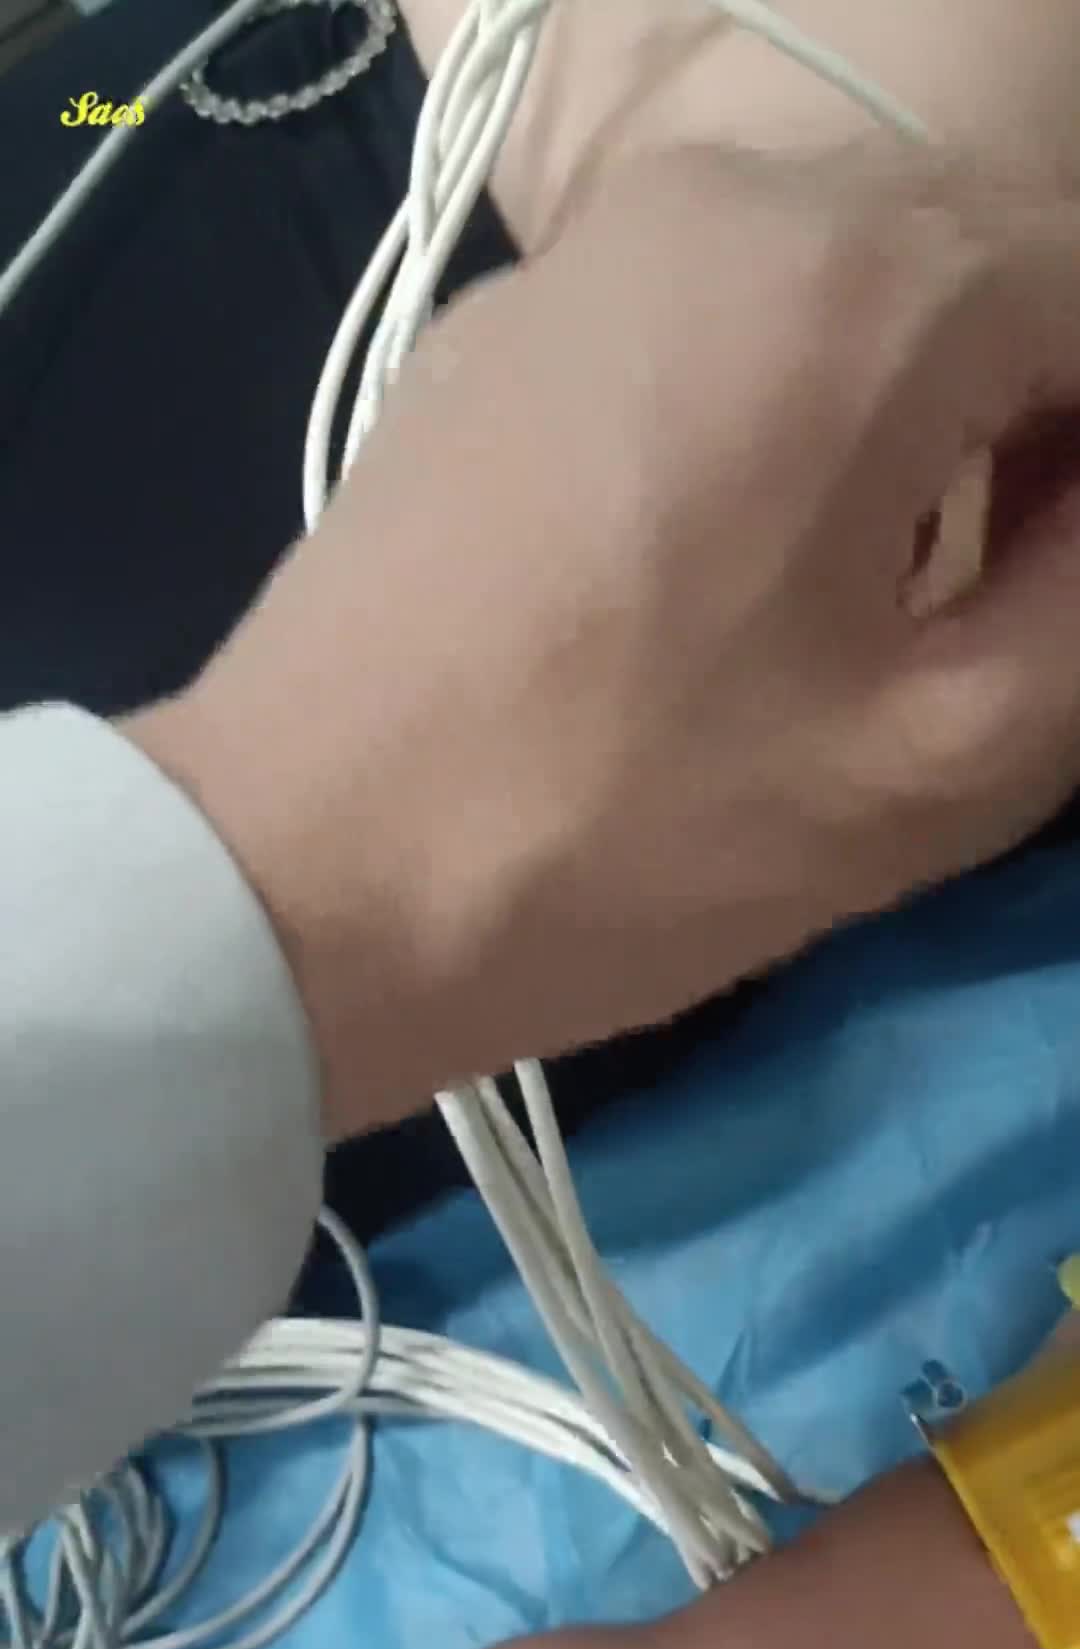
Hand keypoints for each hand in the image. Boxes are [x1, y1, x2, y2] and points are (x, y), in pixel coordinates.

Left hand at [131, 144, 1079, 1137]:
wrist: (302, 870)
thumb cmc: (632, 831)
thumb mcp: (942, 756)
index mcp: (865, 277)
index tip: (1062, 596)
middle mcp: (725, 198)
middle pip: (976, 271)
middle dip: (1029, 427)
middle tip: (997, 600)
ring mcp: (584, 251)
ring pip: (836, 290)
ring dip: (903, 420)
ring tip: (862, 593)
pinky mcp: (495, 332)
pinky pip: (703, 328)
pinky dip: (770, 412)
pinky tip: (716, 563)